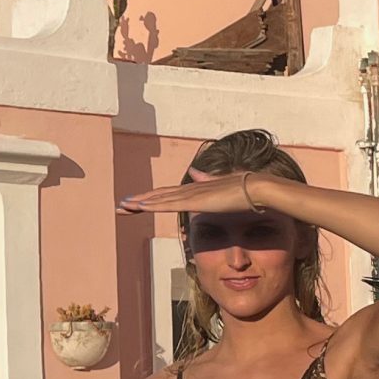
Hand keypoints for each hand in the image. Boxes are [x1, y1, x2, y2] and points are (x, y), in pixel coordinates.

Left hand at [117, 172, 270, 217]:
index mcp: (196, 189)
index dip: (151, 198)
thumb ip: (206, 179)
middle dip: (138, 201)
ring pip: (159, 200)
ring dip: (139, 203)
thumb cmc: (245, 189)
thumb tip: (194, 171)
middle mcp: (190, 190)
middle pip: (158, 196)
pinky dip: (152, 205)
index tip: (136, 201)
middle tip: (120, 205)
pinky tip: (139, 207)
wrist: (258, 188)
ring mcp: (192, 195)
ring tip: (122, 206)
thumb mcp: (220, 184)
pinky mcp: (196, 201)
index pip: (168, 195)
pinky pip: (169, 205)